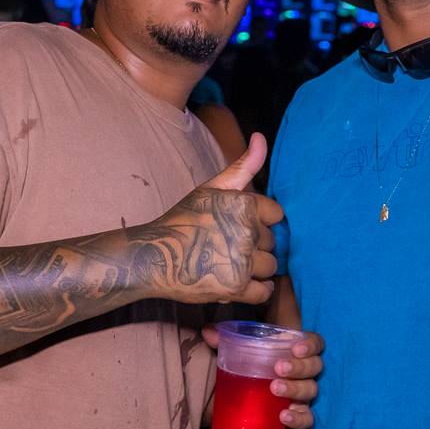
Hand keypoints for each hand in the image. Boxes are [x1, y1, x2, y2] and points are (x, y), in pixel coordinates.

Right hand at [154, 133, 283, 305]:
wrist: (153, 256)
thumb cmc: (183, 219)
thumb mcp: (212, 187)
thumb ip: (243, 165)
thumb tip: (261, 137)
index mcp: (245, 204)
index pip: (276, 214)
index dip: (259, 219)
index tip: (238, 224)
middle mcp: (247, 232)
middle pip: (272, 241)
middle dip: (256, 243)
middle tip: (230, 244)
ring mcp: (242, 262)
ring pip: (270, 266)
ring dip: (256, 267)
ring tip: (232, 263)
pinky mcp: (236, 288)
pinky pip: (264, 291)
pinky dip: (257, 289)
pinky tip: (241, 281)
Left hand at [203, 324, 323, 428]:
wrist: (247, 400)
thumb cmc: (251, 368)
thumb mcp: (238, 354)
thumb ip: (225, 341)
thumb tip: (208, 330)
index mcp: (295, 351)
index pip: (316, 344)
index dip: (311, 344)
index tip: (296, 348)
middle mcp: (305, 372)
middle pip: (315, 366)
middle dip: (299, 367)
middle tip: (278, 368)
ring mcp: (304, 394)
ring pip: (311, 390)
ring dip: (295, 388)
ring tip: (274, 388)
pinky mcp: (300, 415)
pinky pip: (307, 418)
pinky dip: (298, 418)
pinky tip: (283, 415)